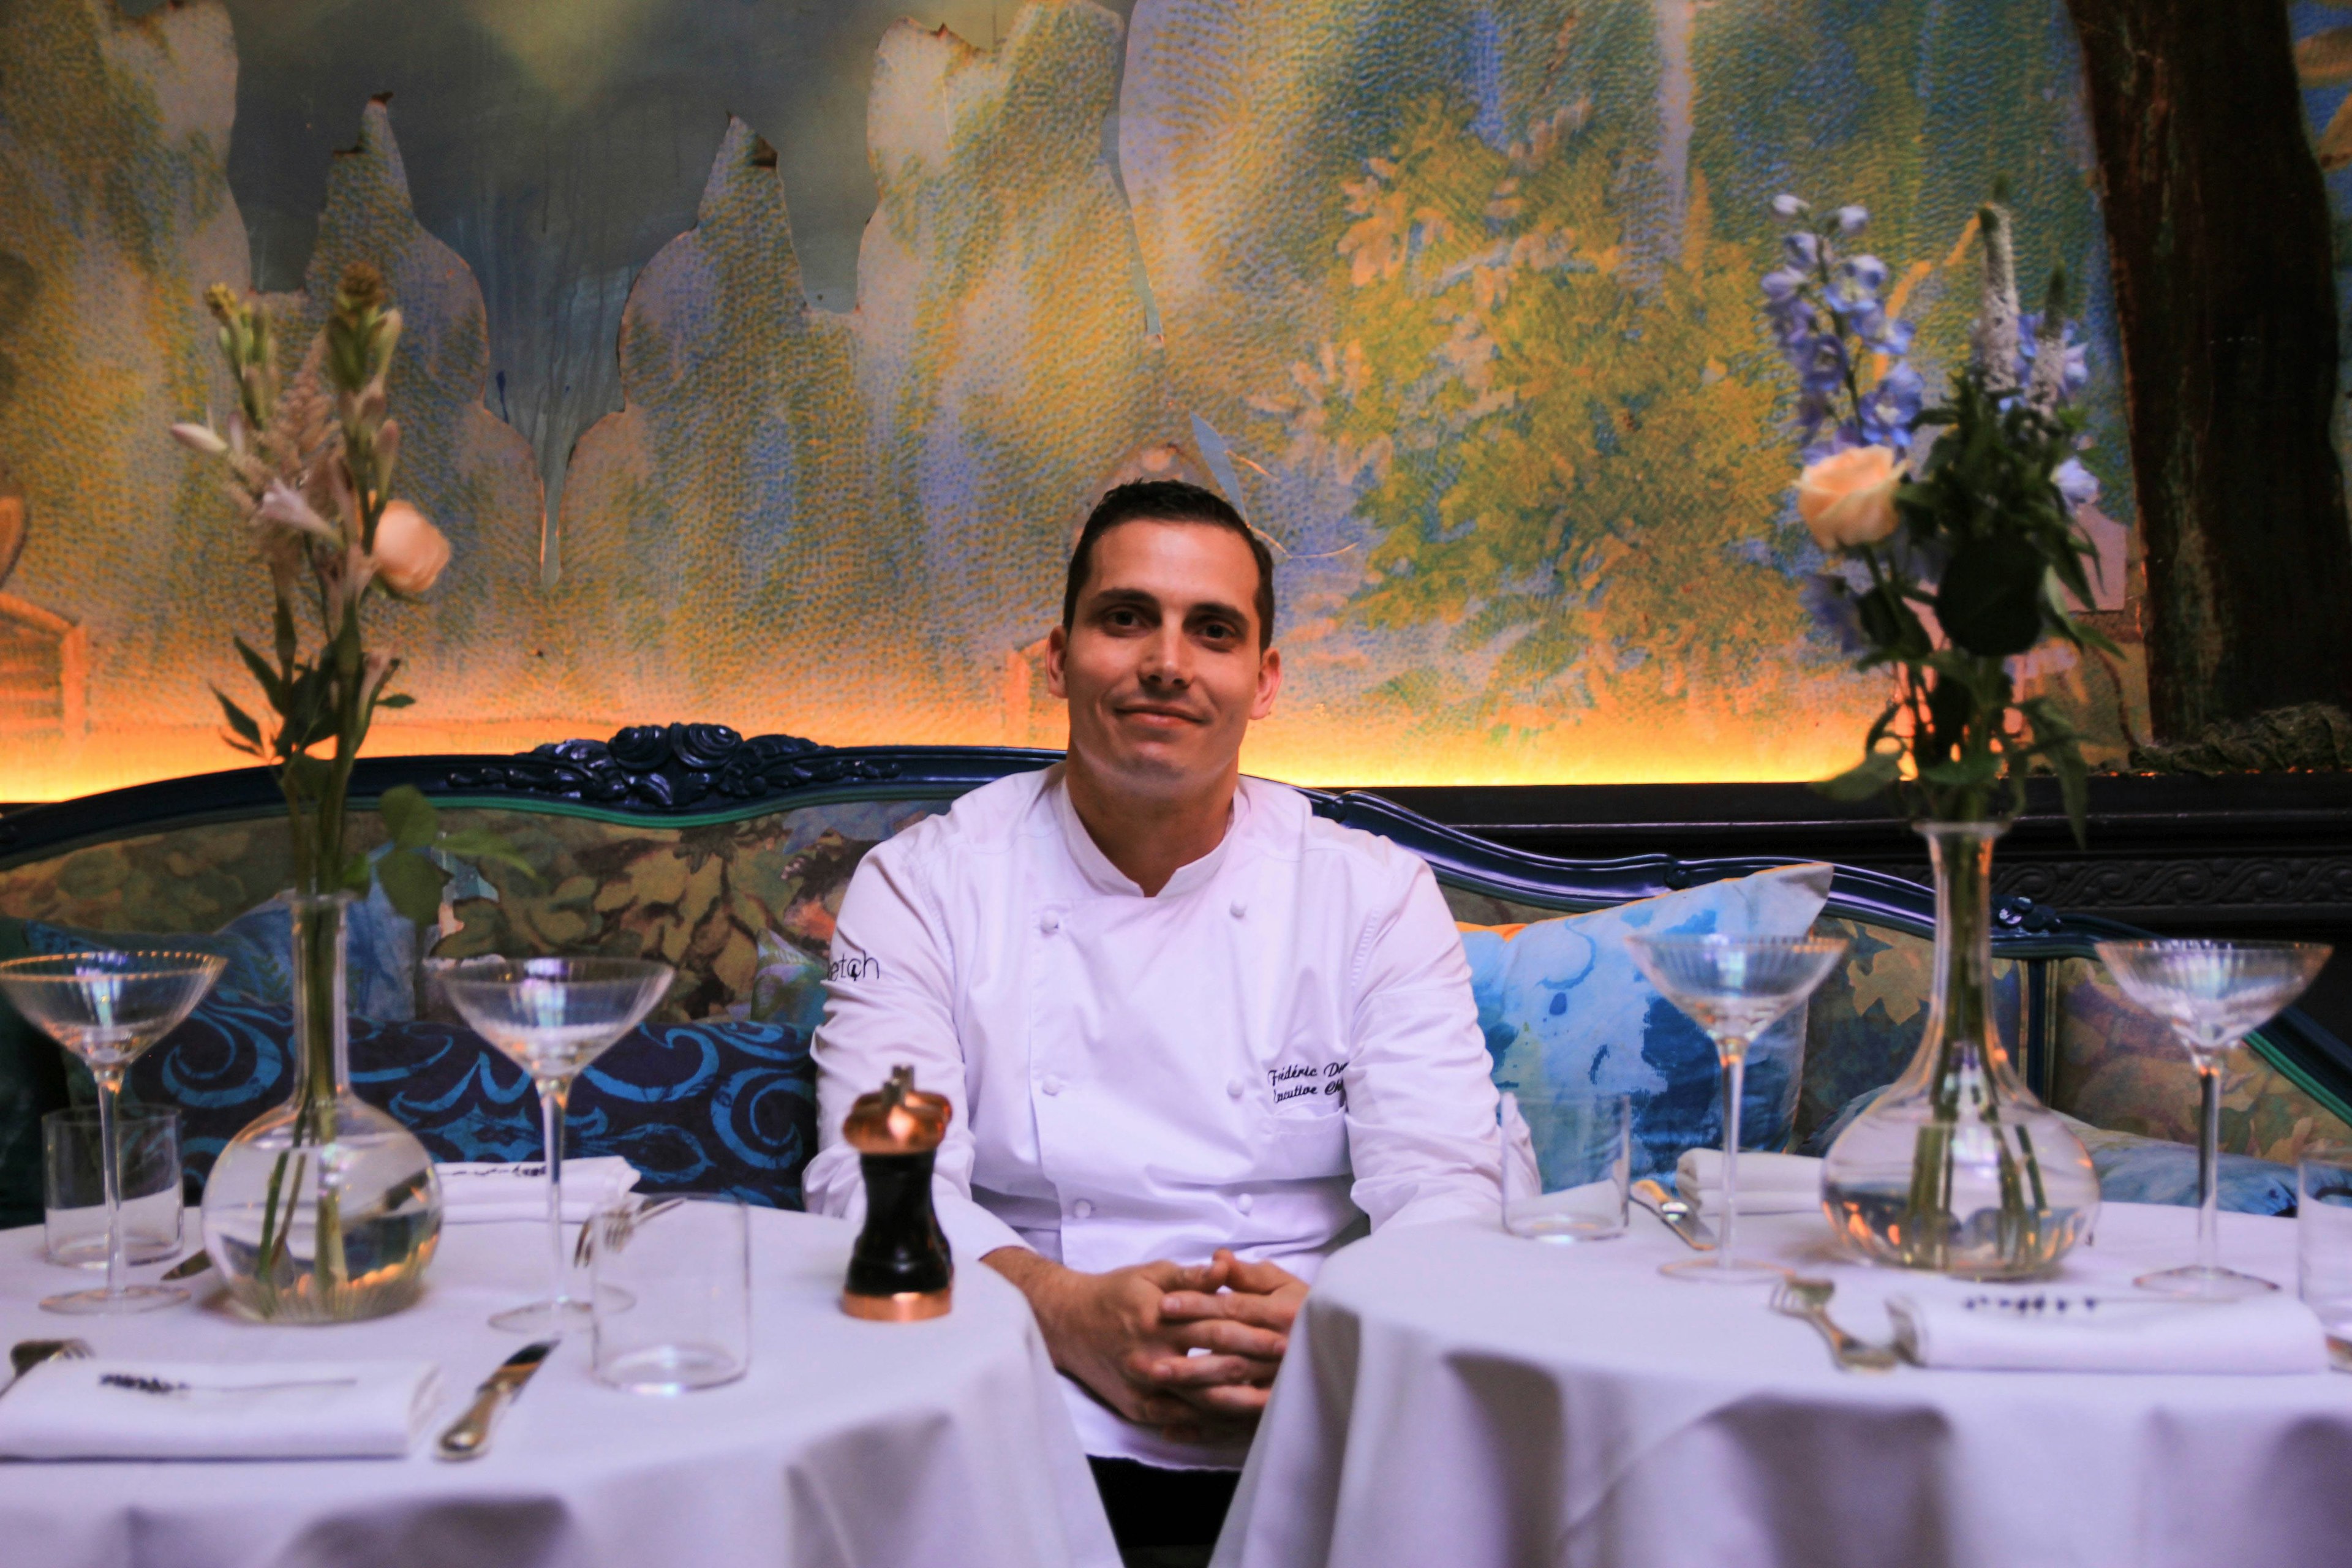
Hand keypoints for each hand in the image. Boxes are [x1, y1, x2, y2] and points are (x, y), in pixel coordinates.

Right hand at [983, 1248, 1290, 1437]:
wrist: (1067, 1323)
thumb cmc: (1115, 1292)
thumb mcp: (1151, 1274)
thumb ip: (1190, 1275)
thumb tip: (1224, 1267)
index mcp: (1159, 1318)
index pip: (1214, 1327)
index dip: (1252, 1333)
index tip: (1284, 1337)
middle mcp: (1151, 1355)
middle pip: (1212, 1367)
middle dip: (1253, 1369)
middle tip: (1288, 1372)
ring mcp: (1143, 1386)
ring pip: (1198, 1401)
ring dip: (1236, 1402)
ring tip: (1270, 1401)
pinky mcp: (1136, 1407)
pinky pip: (1176, 1420)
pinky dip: (1205, 1422)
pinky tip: (1231, 1422)